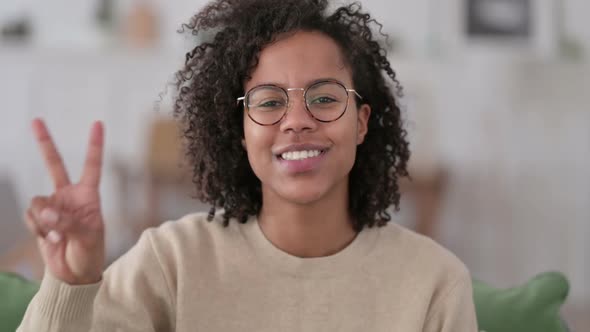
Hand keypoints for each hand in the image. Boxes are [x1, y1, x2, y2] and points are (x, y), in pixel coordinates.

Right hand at [25, 118, 105, 284]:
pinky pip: (31, 216)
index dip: (94, 145)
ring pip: (37, 200)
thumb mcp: (87, 237)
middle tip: (36, 120)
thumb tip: (44, 211)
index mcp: (89, 196)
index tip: (97, 123)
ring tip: (59, 236)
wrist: (73, 273)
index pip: (91, 166)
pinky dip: (38, 229)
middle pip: (54, 165)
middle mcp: (69, 196)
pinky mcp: (39, 218)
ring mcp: (52, 206)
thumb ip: (67, 222)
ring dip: (44, 220)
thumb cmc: (90, 253)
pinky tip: (50, 240)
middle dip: (44, 142)